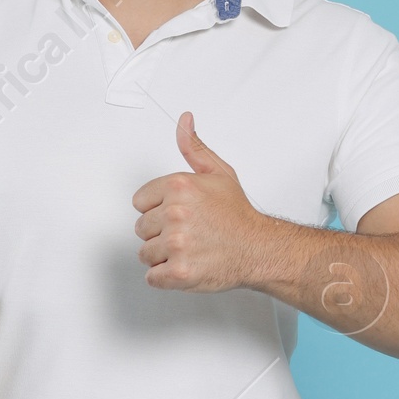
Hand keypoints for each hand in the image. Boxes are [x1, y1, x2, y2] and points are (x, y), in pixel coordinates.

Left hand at [132, 113, 273, 291]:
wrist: (259, 249)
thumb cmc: (238, 216)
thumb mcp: (219, 173)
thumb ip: (194, 148)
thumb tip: (184, 121)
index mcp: (179, 186)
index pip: (139, 202)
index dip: (158, 210)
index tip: (179, 214)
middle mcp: (175, 213)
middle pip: (141, 229)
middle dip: (161, 233)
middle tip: (189, 233)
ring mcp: (176, 244)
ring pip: (145, 254)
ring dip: (163, 256)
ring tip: (190, 250)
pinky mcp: (179, 272)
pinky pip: (153, 278)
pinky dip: (166, 278)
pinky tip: (186, 266)